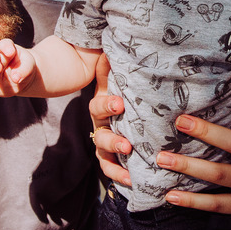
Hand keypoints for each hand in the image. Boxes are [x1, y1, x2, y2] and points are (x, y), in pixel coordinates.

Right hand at [89, 54, 132, 185]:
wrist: (127, 107)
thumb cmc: (125, 90)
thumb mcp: (118, 77)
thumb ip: (111, 66)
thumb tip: (108, 47)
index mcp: (102, 106)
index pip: (98, 106)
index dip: (107, 105)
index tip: (120, 104)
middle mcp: (101, 126)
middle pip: (100, 135)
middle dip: (112, 140)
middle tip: (127, 144)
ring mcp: (105, 144)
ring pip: (104, 154)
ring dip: (115, 160)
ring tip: (130, 168)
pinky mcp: (113, 158)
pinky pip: (111, 169)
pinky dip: (119, 176)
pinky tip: (132, 181)